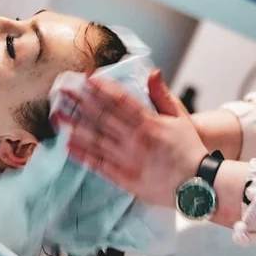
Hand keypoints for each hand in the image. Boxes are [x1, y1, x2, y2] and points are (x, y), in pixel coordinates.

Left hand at [60, 69, 208, 207]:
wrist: (197, 184)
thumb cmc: (189, 148)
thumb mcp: (180, 117)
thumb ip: (162, 94)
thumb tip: (152, 72)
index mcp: (149, 122)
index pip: (120, 100)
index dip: (102, 88)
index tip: (86, 78)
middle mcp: (135, 139)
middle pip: (102, 116)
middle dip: (81, 101)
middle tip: (63, 90)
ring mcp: (128, 159)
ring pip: (96, 139)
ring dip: (75, 125)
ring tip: (58, 114)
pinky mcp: (124, 178)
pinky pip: (98, 164)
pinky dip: (82, 154)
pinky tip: (68, 145)